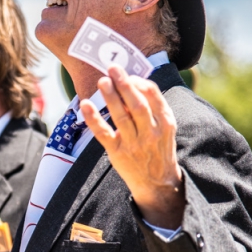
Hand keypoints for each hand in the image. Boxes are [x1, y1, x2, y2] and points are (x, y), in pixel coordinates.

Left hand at [80, 66, 183, 228]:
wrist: (157, 183)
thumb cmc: (158, 149)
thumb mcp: (165, 128)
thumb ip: (154, 108)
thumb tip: (134, 82)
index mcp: (165, 123)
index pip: (153, 97)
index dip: (140, 83)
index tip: (129, 74)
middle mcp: (151, 133)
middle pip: (137, 104)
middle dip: (124, 84)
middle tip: (113, 68)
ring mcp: (134, 144)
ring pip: (121, 117)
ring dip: (110, 97)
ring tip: (102, 81)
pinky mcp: (118, 153)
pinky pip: (103, 134)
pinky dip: (93, 119)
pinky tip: (85, 105)